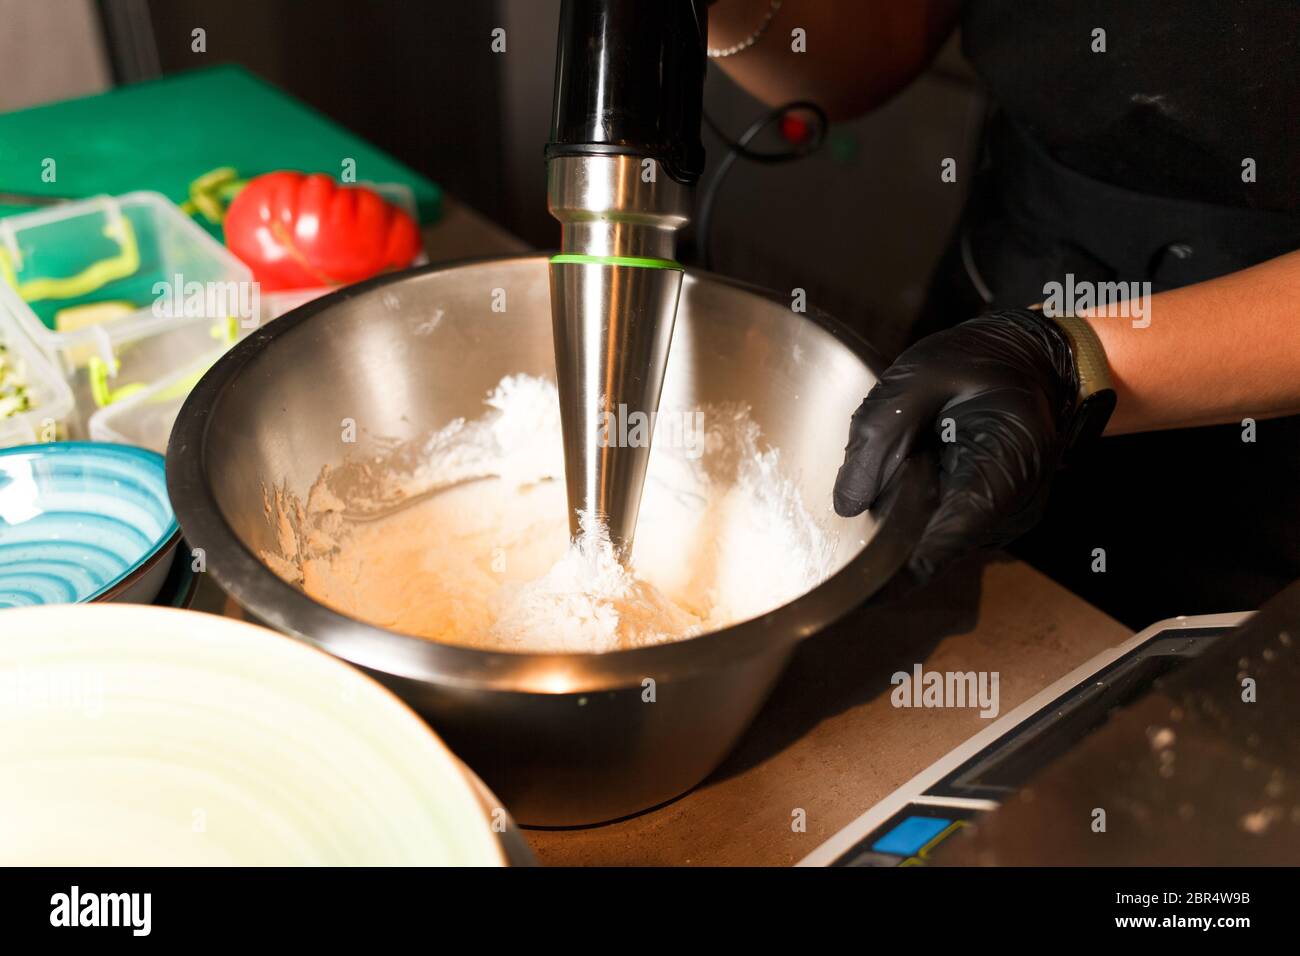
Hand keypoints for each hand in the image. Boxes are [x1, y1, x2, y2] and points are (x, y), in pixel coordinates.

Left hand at [833, 309, 1080, 581]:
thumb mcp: (918, 377)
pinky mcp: (992, 514)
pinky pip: (945, 522)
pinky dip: (920, 504)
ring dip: (904, 512)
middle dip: (886, 529)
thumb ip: (875, 436)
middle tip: (862, 487)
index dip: (882, 575)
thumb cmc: (985, 359)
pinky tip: (919, 465)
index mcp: (998, 479)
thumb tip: (845, 506)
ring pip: (934, 538)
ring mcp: (1004, 519)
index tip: (843, 583)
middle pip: (928, 548)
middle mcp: (1009, 514)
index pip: (930, 554)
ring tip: (905, 458)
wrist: (1037, 357)